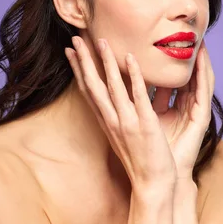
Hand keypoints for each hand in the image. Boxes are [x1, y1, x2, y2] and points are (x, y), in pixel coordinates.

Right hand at [65, 36, 176, 191]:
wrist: (152, 185)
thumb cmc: (142, 160)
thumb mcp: (126, 136)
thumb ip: (122, 118)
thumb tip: (120, 103)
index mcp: (108, 122)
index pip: (89, 92)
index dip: (78, 70)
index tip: (70, 52)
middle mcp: (113, 120)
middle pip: (93, 86)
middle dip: (84, 61)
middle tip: (75, 38)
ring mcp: (127, 122)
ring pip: (112, 87)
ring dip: (106, 63)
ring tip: (100, 41)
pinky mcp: (144, 124)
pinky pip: (137, 96)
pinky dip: (133, 76)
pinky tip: (129, 58)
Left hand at [151, 41, 213, 179]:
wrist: (162, 177)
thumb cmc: (152, 151)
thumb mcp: (144, 118)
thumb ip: (141, 99)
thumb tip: (128, 80)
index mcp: (172, 104)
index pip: (172, 74)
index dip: (171, 58)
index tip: (165, 39)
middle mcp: (186, 105)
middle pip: (189, 73)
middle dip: (188, 54)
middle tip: (190, 34)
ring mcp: (196, 110)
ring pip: (200, 77)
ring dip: (201, 59)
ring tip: (201, 41)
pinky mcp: (201, 116)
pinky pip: (200, 89)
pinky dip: (199, 72)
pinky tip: (200, 58)